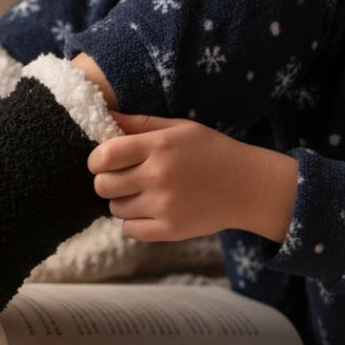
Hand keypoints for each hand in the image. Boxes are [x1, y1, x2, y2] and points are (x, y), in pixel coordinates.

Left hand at [87, 112, 297, 242]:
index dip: (96, 160)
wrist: (249, 186)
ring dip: (121, 202)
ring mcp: (164, 206)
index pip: (104, 156)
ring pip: (114, 209)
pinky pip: (129, 230)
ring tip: (141, 193)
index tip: (103, 161)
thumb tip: (105, 114)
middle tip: (122, 178)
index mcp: (159, 146)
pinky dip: (133, 222)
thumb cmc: (211, 151)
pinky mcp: (170, 230)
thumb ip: (140, 123)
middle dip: (106, 181)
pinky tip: (148, 211)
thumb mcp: (179, 127)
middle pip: (103, 185)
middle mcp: (158, 176)